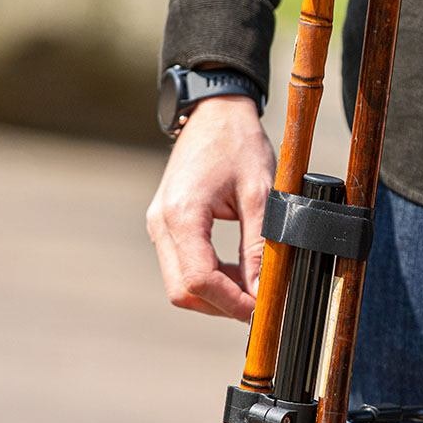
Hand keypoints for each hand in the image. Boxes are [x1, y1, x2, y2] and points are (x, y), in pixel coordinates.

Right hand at [147, 96, 274, 318]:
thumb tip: (264, 292)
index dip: (232, 302)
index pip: (199, 280)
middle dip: (222, 304)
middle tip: (259, 305)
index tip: (262, 310)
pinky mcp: (164, 226)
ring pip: (180, 285)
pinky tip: (238, 271)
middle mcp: (161, 224)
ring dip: (216, 294)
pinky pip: (181, 266)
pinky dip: (209, 278)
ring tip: (253, 286)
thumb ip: (260, 245)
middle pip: (184, 291)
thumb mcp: (261, 193)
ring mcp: (158, 226)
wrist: (214, 113)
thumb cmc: (239, 144)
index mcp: (182, 215)